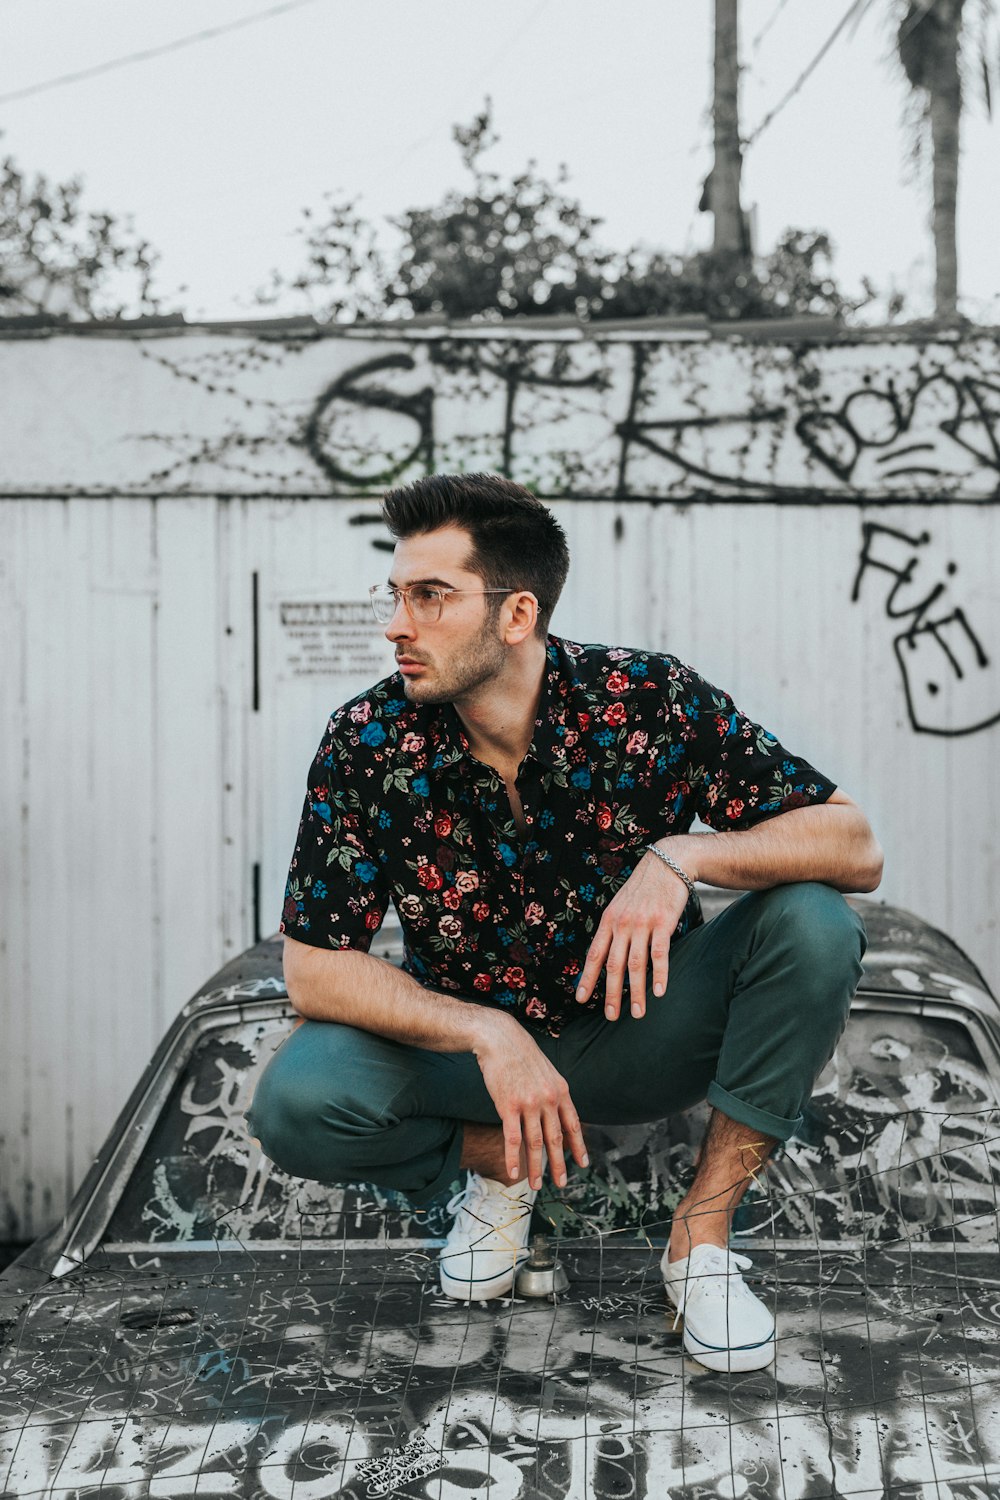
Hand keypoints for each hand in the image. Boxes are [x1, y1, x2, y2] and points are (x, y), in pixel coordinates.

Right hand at [472, 1013, 588, 1190]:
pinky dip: (513, 1158)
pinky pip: (512, 1138)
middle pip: (555, 1138)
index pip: (573, 1124)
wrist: (500, 1039)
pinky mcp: (508, 1106)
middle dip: (559, 1164)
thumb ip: (553, 1093)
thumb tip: (558, 1112)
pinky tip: (513, 1173)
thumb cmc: (521, 1055)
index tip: (582, 1163)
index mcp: (560, 1091)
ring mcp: (528, 1103)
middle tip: (561, 1183)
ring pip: (535, 1143)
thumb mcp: (547, 1071)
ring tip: (535, 1185)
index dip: (578, 1145)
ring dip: (536, 1167)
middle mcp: (548, 1099)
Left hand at [575, 848, 690, 1019]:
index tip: (581, 999)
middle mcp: (622, 924)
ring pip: (636, 964)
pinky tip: (660, 992)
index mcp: (608, 921)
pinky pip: (660, 954)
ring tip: (638, 1013)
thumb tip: (607, 954)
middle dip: (611, 994)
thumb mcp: (620, 905)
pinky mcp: (663, 922)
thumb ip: (614, 928)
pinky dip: (659, 974)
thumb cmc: (644, 888)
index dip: (587, 978)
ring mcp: (642, 924)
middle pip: (614, 965)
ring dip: (637, 992)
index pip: (594, 954)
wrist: (667, 863)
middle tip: (611, 1016)